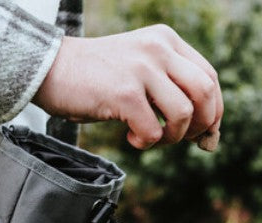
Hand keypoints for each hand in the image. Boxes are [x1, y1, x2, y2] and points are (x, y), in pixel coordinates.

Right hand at [32, 25, 222, 149]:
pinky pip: (155, 130)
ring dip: (172, 137)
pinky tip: (130, 136)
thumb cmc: (97, 79)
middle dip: (201, 125)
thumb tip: (211, 140)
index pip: (210, 77)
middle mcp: (157, 48)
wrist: (47, 69)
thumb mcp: (142, 74)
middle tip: (182, 139)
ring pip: (184, 114)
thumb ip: (174, 94)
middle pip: (205, 93)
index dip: (213, 111)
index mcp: (166, 40)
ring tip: (151, 137)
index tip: (204, 134)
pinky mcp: (124, 91)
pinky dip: (147, 142)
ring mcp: (141, 68)